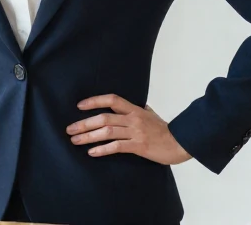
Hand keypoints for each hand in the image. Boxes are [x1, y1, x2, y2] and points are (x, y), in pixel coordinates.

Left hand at [66, 94, 191, 164]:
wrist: (181, 143)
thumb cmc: (165, 130)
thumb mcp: (151, 115)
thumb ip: (140, 110)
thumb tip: (134, 106)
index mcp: (135, 110)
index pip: (112, 100)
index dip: (94, 101)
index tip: (79, 106)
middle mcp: (133, 119)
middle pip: (104, 118)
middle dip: (84, 123)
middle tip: (69, 129)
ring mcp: (135, 132)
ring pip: (107, 132)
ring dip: (88, 136)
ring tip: (75, 141)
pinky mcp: (138, 146)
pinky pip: (116, 147)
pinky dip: (102, 149)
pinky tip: (92, 152)